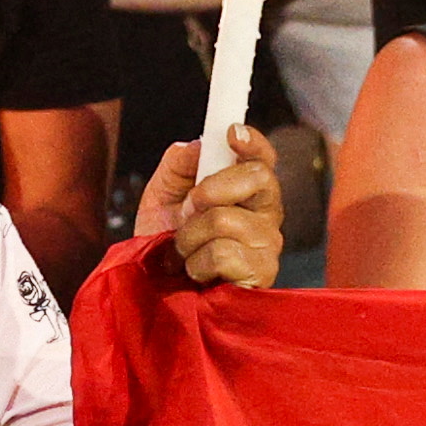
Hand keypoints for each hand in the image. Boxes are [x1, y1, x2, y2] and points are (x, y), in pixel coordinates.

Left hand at [130, 127, 284, 291]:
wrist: (157, 292)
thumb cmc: (167, 246)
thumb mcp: (161, 197)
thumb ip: (177, 165)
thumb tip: (196, 144)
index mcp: (247, 192)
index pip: (264, 159)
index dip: (253, 142)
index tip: (231, 134)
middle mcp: (266, 215)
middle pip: (258, 177)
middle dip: (210, 189)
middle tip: (188, 209)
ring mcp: (268, 246)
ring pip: (226, 218)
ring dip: (190, 237)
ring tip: (184, 252)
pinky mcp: (261, 274)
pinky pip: (223, 252)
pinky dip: (196, 262)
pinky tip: (196, 272)